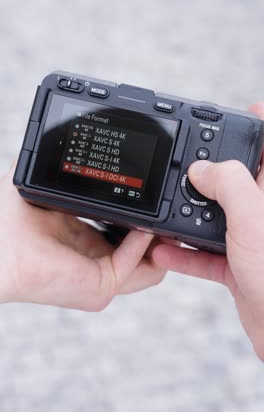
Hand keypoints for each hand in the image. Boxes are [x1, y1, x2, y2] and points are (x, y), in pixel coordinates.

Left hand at [0, 167, 165, 310]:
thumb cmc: (10, 223)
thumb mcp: (52, 192)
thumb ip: (72, 173)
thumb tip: (83, 143)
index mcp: (84, 243)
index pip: (125, 237)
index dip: (142, 220)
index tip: (152, 197)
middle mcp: (94, 262)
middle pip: (145, 254)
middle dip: (161, 232)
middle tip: (166, 205)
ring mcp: (100, 279)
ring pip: (150, 265)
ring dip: (161, 239)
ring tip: (162, 213)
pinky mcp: (101, 286)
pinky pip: (137, 262)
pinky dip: (144, 239)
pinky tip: (142, 220)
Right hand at [152, 103, 263, 359]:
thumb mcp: (252, 217)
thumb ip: (227, 182)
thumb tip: (201, 169)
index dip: (262, 122)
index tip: (246, 109)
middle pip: (240, 179)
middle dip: (212, 172)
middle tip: (187, 162)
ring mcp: (254, 238)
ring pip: (219, 216)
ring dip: (190, 216)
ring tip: (166, 209)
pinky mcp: (241, 264)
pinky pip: (208, 252)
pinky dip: (186, 253)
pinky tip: (165, 251)